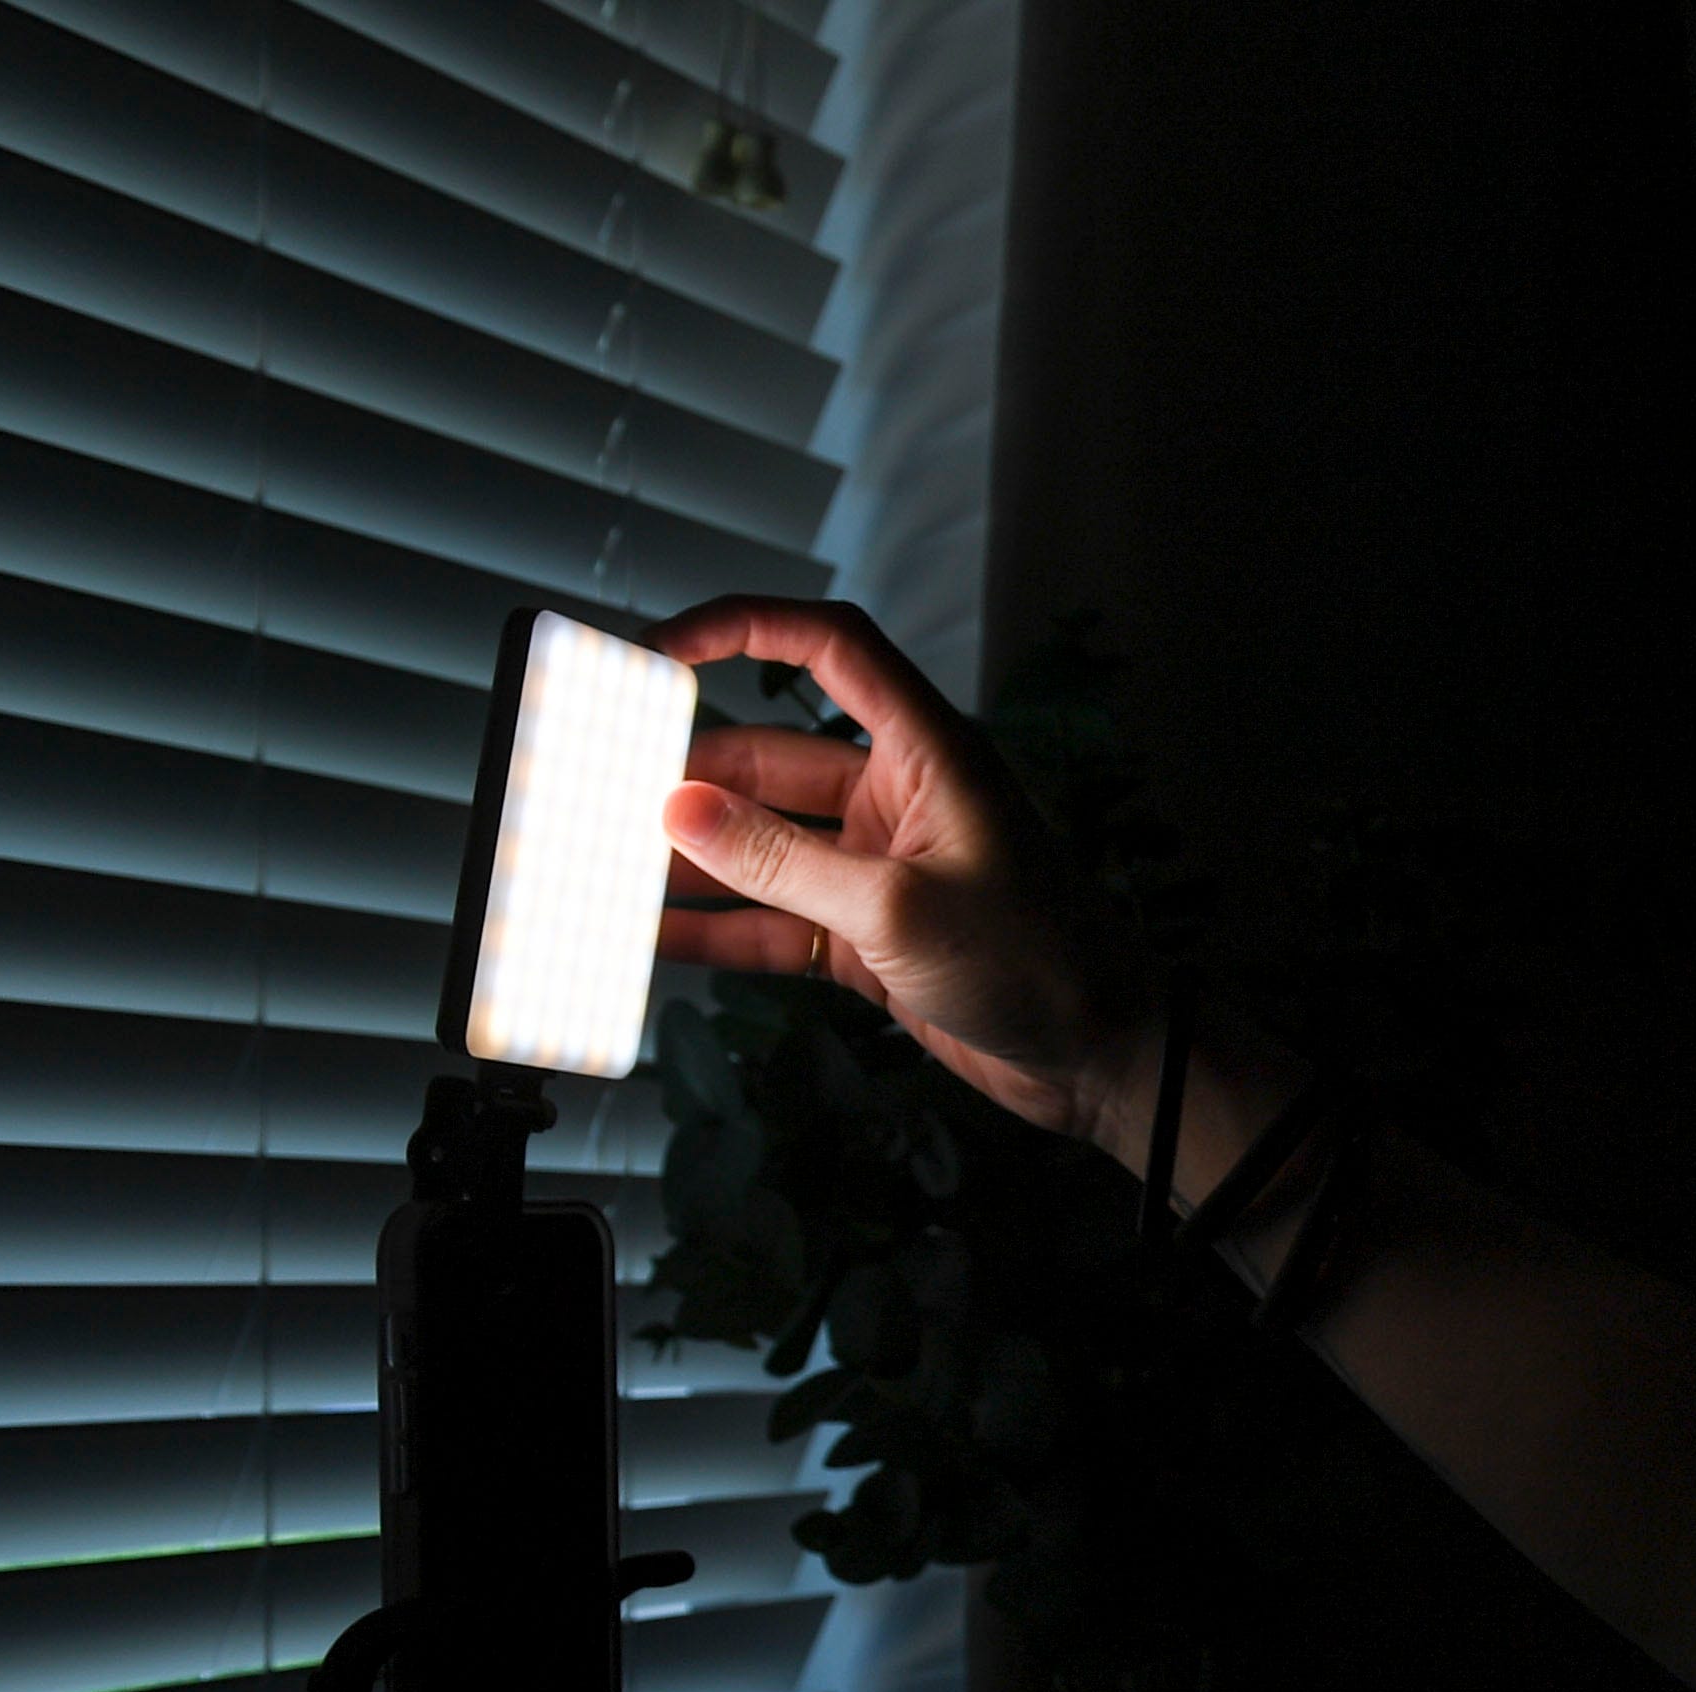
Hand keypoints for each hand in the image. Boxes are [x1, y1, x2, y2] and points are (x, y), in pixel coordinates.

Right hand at [642, 596, 1156, 1144]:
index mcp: (926, 751)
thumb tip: (675, 810)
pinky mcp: (866, 936)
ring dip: (687, 855)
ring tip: (599, 860)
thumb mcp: (897, 908)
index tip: (658, 650)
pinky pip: (772, 919)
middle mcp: (898, 797)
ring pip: (760, 844)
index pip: (829, 649)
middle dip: (686, 771)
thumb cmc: (1037, 962)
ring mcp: (878, 868)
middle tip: (597, 787)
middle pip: (770, 756)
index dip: (743, 629)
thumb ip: (779, 862)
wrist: (1097, 1058)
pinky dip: (714, 927)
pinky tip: (647, 935)